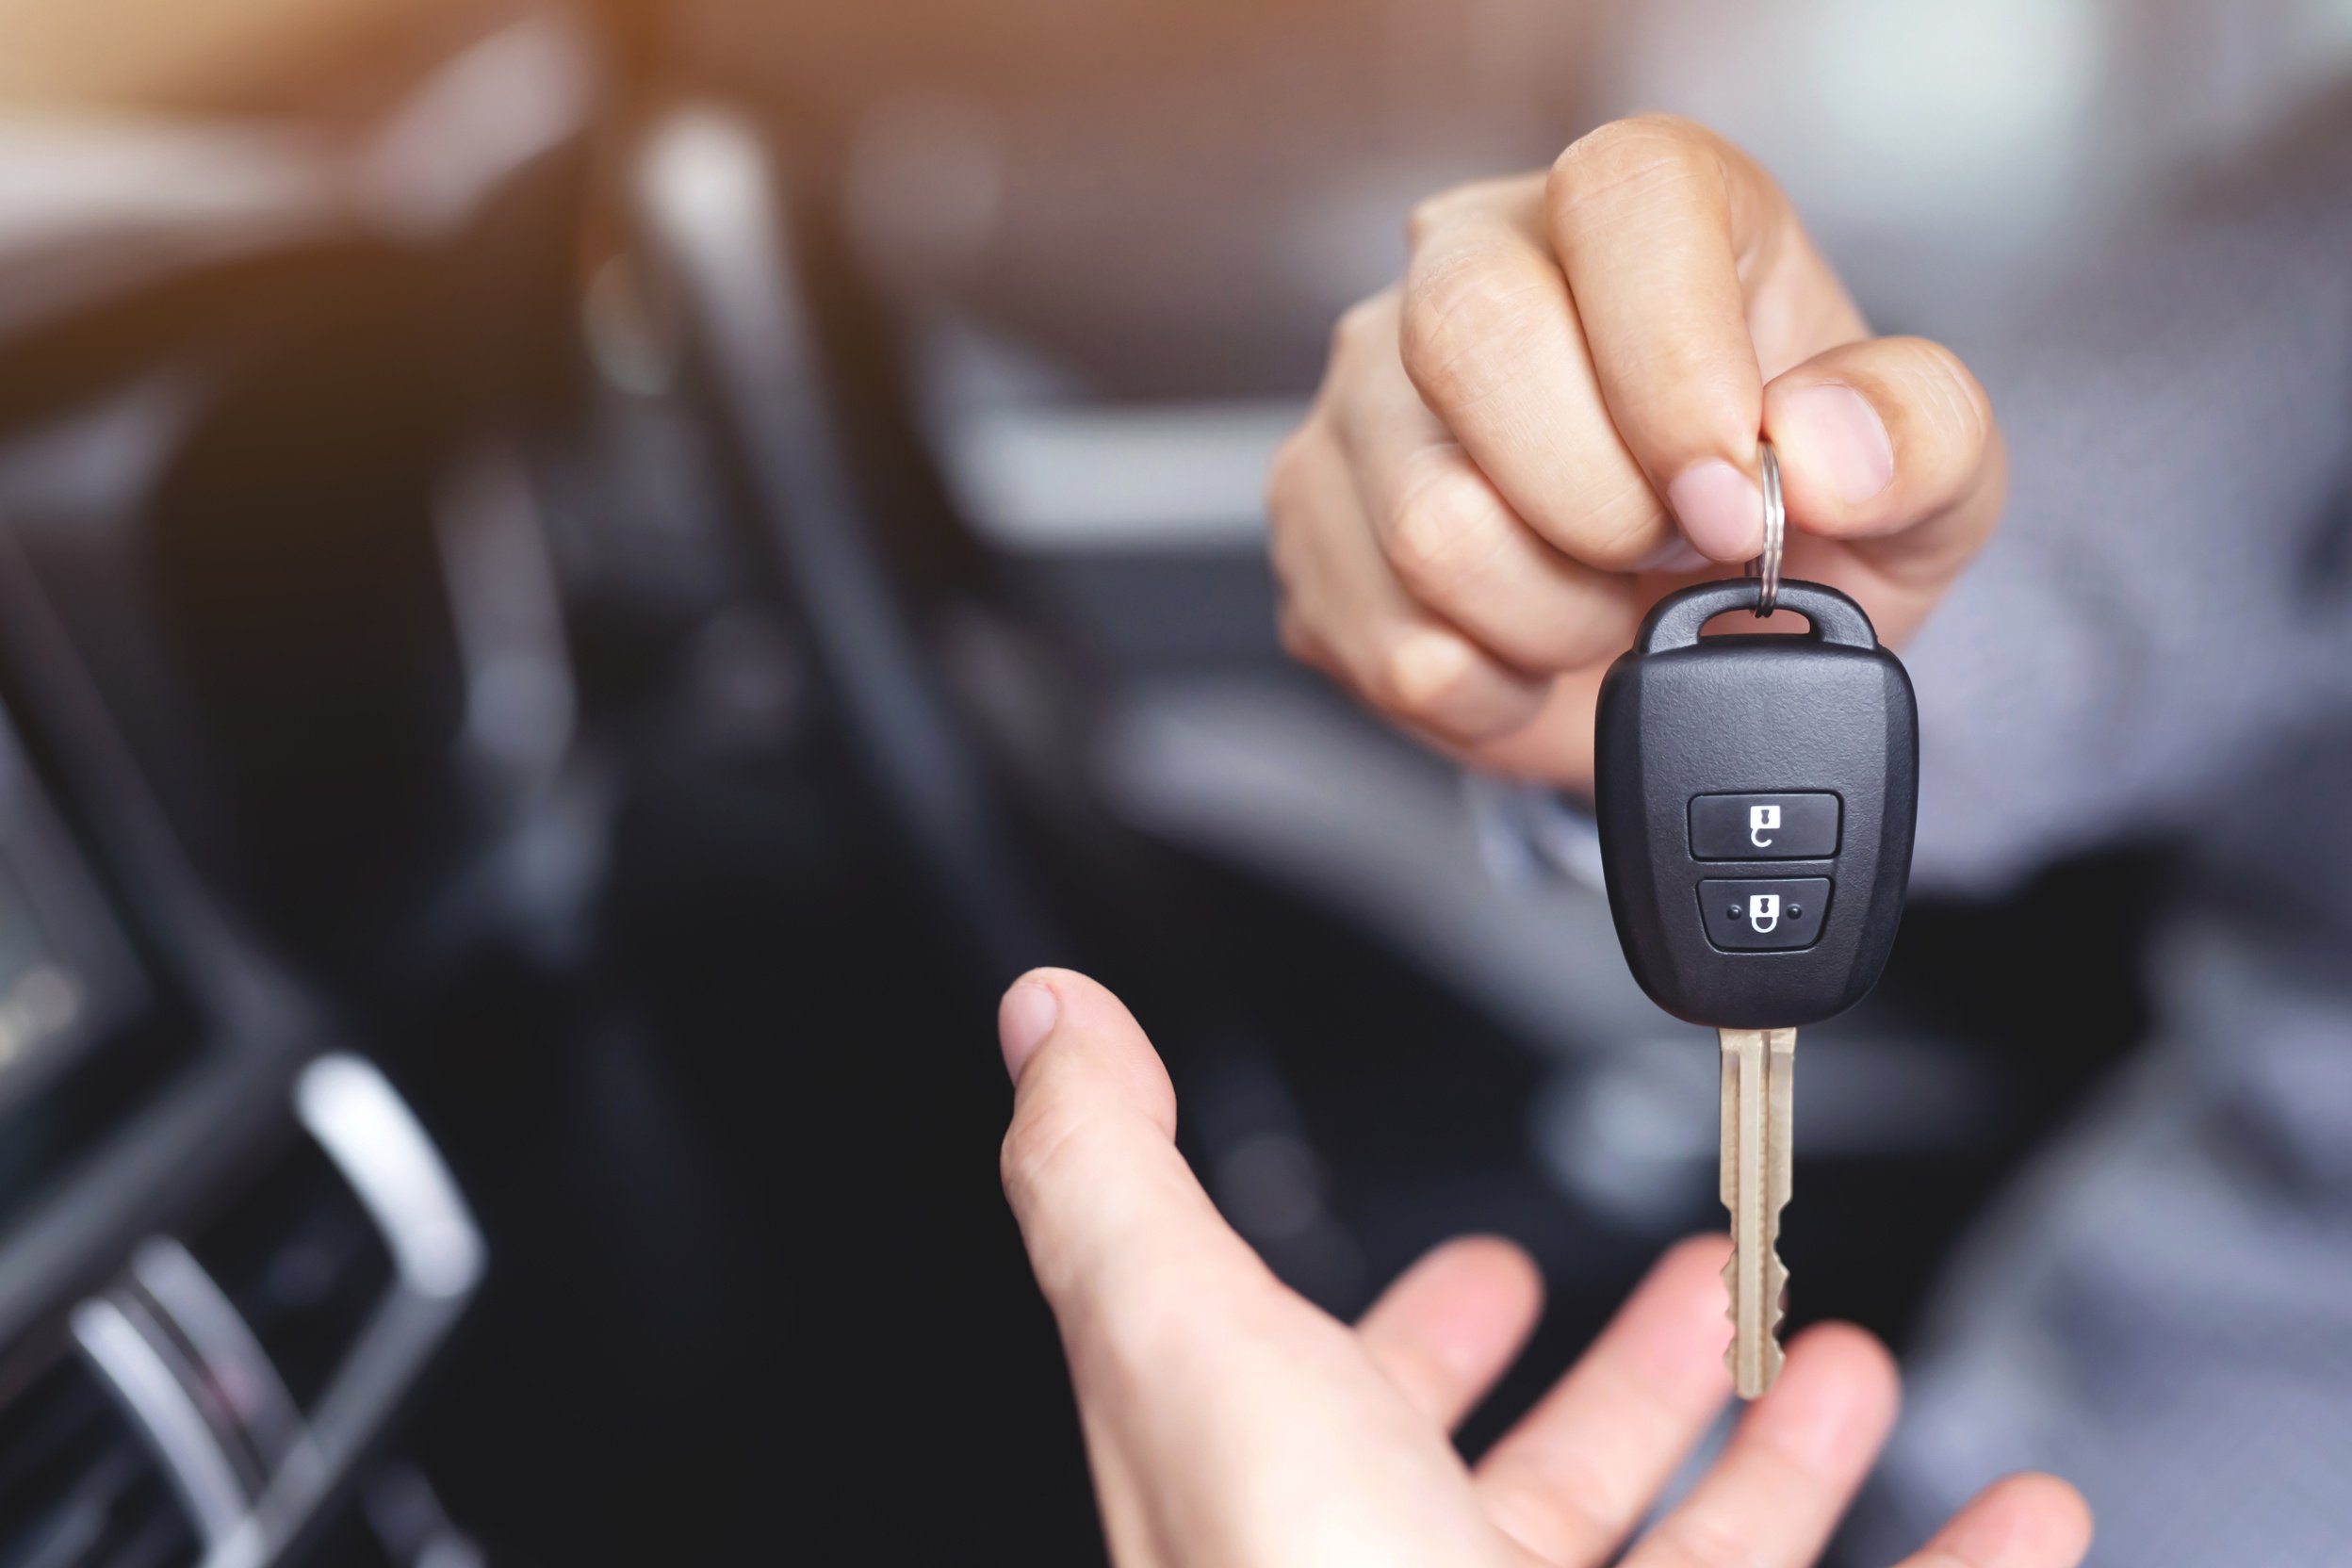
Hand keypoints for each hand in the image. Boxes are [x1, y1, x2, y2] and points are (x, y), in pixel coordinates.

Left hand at [996, 967, 2089, 1567]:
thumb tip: (1047, 1024)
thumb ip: (1112, 1180)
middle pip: (1540, 1481)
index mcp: (1298, 1500)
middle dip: (1630, 1378)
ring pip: (1697, 1558)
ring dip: (1779, 1460)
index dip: (1418, 1329)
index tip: (1487, 1272)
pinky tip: (2025, 1519)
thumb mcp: (1186, 1349)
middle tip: (1697, 1291)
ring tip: (1843, 1365)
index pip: (1346, 1395)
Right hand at [1268, 116, 2003, 788]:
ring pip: (1429, 521)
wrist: (1695, 644)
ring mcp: (1367, 394)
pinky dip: (1493, 690)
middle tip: (1672, 557)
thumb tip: (1820, 445)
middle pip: (1470, 337)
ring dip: (1557, 620)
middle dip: (1601, 507)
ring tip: (1607, 606)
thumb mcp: (1929, 485)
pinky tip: (1532, 650)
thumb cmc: (1806, 524)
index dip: (1676, 361)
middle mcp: (1472, 265)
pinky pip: (1392, 639)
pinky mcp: (1313, 520)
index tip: (1732, 500)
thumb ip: (1918, 437)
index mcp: (1638, 208)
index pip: (1618, 200)